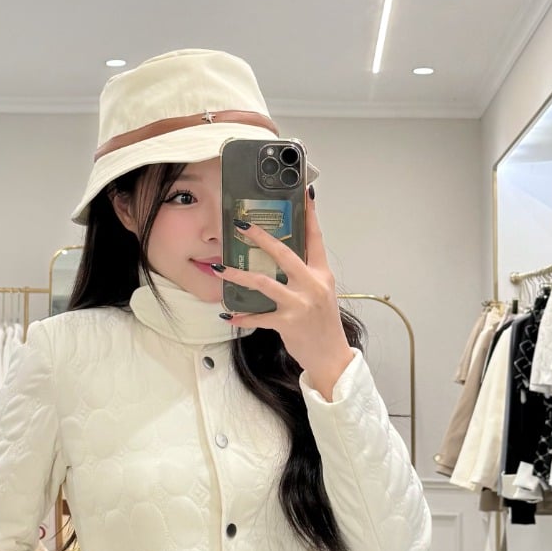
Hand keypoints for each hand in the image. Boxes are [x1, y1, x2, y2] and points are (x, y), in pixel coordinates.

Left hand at [216, 189, 355, 395]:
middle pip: (284, 254)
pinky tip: (228, 314)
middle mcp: (312, 285)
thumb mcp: (321, 293)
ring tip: (219, 268)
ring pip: (264, 282)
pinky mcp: (288, 322)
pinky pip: (258, 317)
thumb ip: (305, 275)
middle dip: (260, 237)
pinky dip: (241, 316)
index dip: (310, 215)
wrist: (331, 357)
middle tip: (241, 226)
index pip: (315, 238)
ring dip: (238, 275)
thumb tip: (282, 257)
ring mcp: (300, 304)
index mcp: (321, 274)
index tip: (304, 193)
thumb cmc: (323, 324)